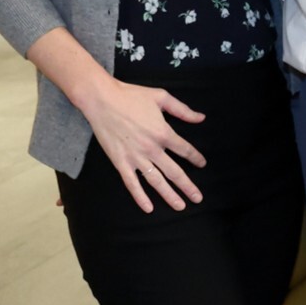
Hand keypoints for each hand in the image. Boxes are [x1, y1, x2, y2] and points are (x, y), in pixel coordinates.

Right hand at [77, 78, 207, 212]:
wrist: (102, 100)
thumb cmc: (132, 96)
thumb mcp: (162, 97)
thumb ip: (183, 110)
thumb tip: (201, 118)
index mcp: (163, 133)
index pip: (185, 150)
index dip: (196, 158)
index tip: (202, 164)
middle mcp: (152, 148)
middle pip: (174, 172)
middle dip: (188, 186)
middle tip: (198, 198)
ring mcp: (135, 157)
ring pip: (155, 181)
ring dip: (168, 195)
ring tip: (180, 206)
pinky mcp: (119, 162)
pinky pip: (131, 183)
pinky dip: (140, 197)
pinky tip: (148, 208)